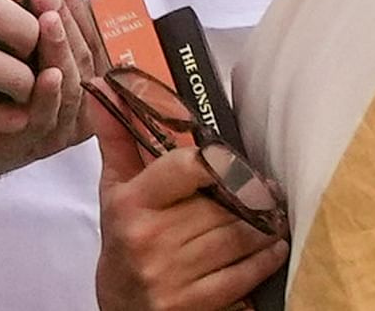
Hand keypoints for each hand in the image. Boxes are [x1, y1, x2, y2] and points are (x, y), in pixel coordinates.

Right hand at [94, 106, 288, 310]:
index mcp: (131, 203)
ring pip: (240, 236)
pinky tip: (270, 248)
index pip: (188, 166)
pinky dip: (265, 259)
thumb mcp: (114, 191)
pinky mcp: (194, 304)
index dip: (219, 161)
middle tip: (265, 189)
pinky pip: (245, 274)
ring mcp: (172, 275)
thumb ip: (117, 139)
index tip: (233, 162)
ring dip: (265, 226)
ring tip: (271, 216)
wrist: (122, 309)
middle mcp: (150, 238)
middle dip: (251, 195)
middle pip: (223, 203)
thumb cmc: (123, 242)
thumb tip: (104, 86)